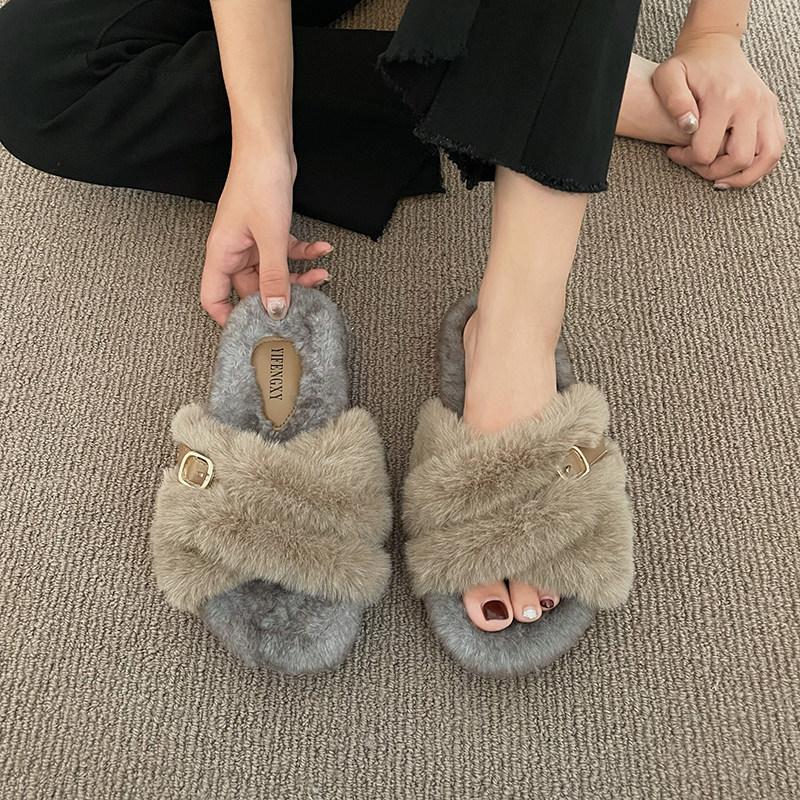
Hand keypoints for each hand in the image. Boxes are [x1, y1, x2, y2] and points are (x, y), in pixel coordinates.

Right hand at [201, 148, 331, 325]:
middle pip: (252, 290)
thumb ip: (274, 277)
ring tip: (322, 276)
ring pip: (273, 273)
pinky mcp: (269, 231)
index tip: (252, 332)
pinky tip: (323, 250)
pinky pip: (286, 253)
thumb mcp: (271, 237)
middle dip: (279, 298)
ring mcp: (252, 242)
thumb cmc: (258, 183)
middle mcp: (234, 252)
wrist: (268, 146)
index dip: (229, 318)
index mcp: (222, 255)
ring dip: (298, 277)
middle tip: (302, 306)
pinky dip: (304, 254)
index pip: (214, 298)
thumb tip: (276, 312)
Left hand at [651, 32, 785, 187]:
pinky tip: (738, 168)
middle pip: (739, 159)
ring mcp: (766, 107)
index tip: (676, 153)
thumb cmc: (689, 64)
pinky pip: (775, 147)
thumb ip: (674, 101)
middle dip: (713, 172)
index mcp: (724, 97)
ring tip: (722, 178)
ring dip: (743, 175)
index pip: (707, 150)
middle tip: (696, 165)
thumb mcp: (669, 76)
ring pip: (767, 157)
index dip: (687, 160)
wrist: (714, 46)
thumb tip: (688, 127)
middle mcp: (751, 103)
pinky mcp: (772, 111)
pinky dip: (760, 165)